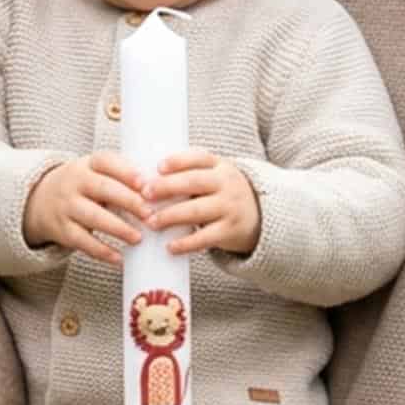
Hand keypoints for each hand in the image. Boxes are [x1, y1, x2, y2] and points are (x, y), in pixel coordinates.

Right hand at [24, 153, 150, 265]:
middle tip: (150, 214)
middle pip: (102, 189)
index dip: (126, 172)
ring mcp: (66, 206)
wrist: (41, 200)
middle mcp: (75, 182)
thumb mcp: (96, 173)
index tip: (146, 184)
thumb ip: (123, 178)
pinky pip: (82, 242)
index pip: (106, 161)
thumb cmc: (85, 186)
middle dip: (128, 201)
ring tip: (138, 238)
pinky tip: (119, 258)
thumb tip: (163, 192)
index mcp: (88, 164)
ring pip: (93, 217)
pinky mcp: (62, 230)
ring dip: (118, 228)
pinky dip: (102, 251)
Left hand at [145, 149, 260, 256]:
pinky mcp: (229, 231)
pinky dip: (186, 243)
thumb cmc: (222, 194)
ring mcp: (229, 207)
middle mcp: (226, 184)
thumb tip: (145, 179)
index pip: (199, 157)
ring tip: (151, 222)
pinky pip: (205, 237)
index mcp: (220, 166)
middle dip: (167, 187)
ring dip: (170, 216)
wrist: (260, 216)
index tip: (158, 167)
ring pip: (197, 211)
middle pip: (194, 182)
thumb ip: (190, 174)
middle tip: (145, 194)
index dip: (178, 161)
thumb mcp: (215, 176)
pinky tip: (170, 247)